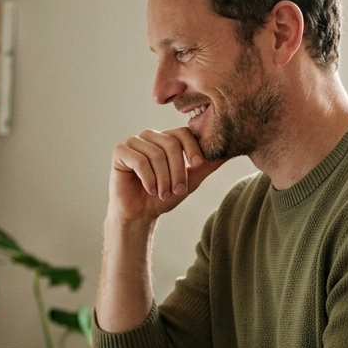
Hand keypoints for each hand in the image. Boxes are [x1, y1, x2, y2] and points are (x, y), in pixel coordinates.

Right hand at [109, 127, 224, 223]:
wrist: (139, 214)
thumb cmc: (163, 196)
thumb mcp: (189, 182)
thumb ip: (206, 167)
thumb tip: (226, 153)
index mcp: (167, 139)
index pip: (183, 133)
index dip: (192, 148)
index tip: (198, 165)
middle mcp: (151, 136)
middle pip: (170, 143)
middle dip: (177, 170)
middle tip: (178, 190)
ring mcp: (134, 142)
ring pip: (156, 154)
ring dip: (163, 178)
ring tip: (163, 194)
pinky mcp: (120, 151)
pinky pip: (139, 160)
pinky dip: (148, 178)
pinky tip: (150, 190)